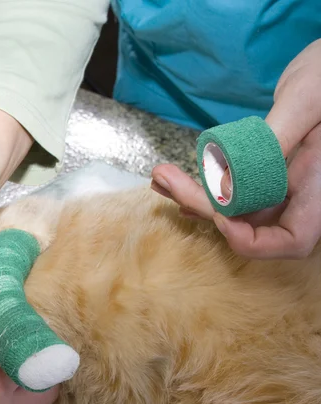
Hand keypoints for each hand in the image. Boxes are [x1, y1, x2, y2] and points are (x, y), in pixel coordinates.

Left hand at [151, 38, 320, 259]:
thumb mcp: (305, 100)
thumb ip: (271, 141)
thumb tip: (224, 183)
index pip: (292, 240)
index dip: (252, 240)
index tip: (218, 217)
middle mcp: (303, 193)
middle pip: (252, 224)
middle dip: (203, 207)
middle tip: (165, 178)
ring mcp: (283, 184)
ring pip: (236, 208)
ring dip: (195, 197)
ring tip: (162, 176)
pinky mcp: (266, 171)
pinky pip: (234, 189)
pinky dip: (204, 187)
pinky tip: (177, 181)